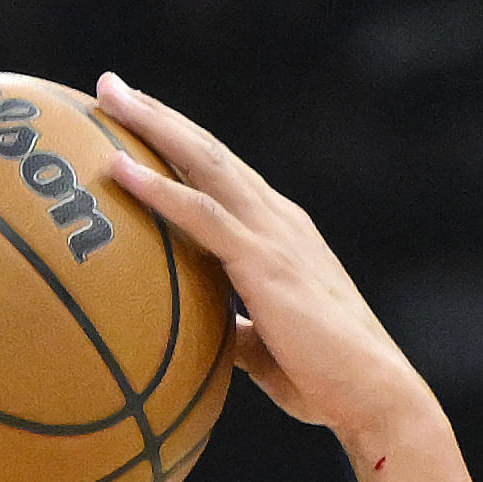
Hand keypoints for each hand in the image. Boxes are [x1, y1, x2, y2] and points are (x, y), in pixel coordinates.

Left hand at [96, 74, 436, 460]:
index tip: (138, 122)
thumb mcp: (268, 350)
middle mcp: (277, 220)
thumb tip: (209, 336)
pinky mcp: (263, 263)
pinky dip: (158, 189)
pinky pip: (200, 215)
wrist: (374, 394)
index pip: (222, 176)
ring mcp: (271, 235)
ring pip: (203, 163)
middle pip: (207, 152)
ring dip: (153, 126)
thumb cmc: (327, 381)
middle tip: (110, 85)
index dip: (180, 146)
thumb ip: (236, 333)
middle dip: (157, 115)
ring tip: (108, 96)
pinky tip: (119, 169)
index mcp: (280, 235)